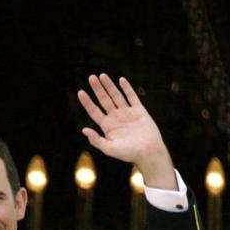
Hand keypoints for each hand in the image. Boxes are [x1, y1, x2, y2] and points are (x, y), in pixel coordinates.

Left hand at [78, 74, 174, 188]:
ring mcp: (127, 113)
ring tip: (102, 75)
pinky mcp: (139, 111)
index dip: (87, 102)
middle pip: (104, 100)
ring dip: (109, 86)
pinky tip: (121, 80)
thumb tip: (84, 129)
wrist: (149, 152)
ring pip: (116, 96)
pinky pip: (132, 97)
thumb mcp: (110, 149)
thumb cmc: (129, 153)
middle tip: (91, 77)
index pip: (94, 111)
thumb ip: (96, 140)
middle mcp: (116, 118)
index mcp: (107, 126)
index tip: (80, 92)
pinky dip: (127, 88)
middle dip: (98, 89)